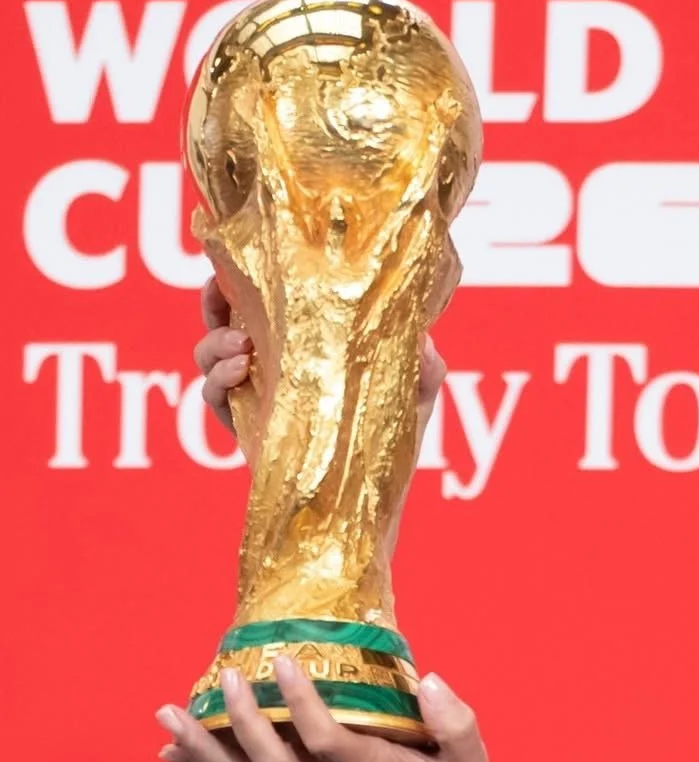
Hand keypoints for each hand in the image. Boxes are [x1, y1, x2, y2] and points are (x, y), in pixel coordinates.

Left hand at [156, 660, 487, 761]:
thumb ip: (456, 724)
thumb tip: (432, 681)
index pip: (327, 738)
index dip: (302, 702)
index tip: (285, 660)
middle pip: (272, 758)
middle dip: (243, 719)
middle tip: (227, 675)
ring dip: (203, 746)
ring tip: (167, 713)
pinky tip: (171, 747)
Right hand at [193, 269, 447, 452]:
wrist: (369, 506)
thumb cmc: (391, 449)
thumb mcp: (415, 399)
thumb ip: (425, 370)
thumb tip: (425, 340)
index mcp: (304, 344)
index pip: (268, 299)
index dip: (251, 273)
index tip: (251, 254)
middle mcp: (271, 364)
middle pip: (225, 317)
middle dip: (214, 296)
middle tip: (219, 287)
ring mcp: (253, 395)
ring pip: (210, 353)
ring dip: (214, 340)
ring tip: (241, 343)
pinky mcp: (244, 428)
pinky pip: (213, 397)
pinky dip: (217, 379)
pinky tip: (240, 370)